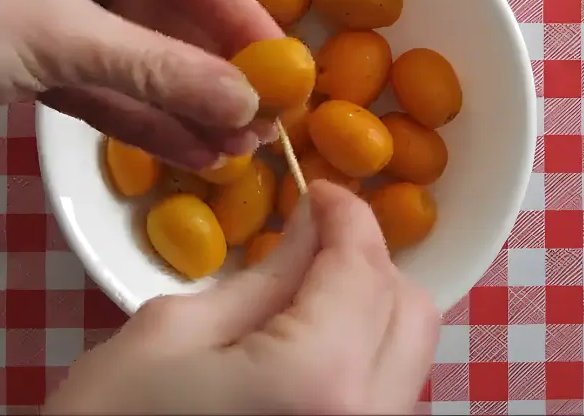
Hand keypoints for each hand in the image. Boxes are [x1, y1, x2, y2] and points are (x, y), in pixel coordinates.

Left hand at [0, 0, 282, 167]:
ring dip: (182, 105)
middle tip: (266, 129)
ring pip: (138, 58)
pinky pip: (102, 83)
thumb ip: (158, 70)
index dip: (243, 24)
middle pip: (169, 17)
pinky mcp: (33, 52)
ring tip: (237, 154)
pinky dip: (139, 116)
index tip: (291, 74)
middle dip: (213, 75)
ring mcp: (56, 4)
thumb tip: (246, 104)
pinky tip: (188, 153)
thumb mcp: (59, 37)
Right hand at [42, 181, 440, 414]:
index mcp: (319, 376)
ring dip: (369, 311)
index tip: (317, 188)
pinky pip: (384, 397)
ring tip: (303, 295)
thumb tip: (311, 228)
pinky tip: (306, 346)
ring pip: (407, 357)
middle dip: (367, 262)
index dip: (346, 214)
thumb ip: (262, 278)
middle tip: (310, 240)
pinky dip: (360, 357)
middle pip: (410, 311)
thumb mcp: (173, 332)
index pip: (364, 267)